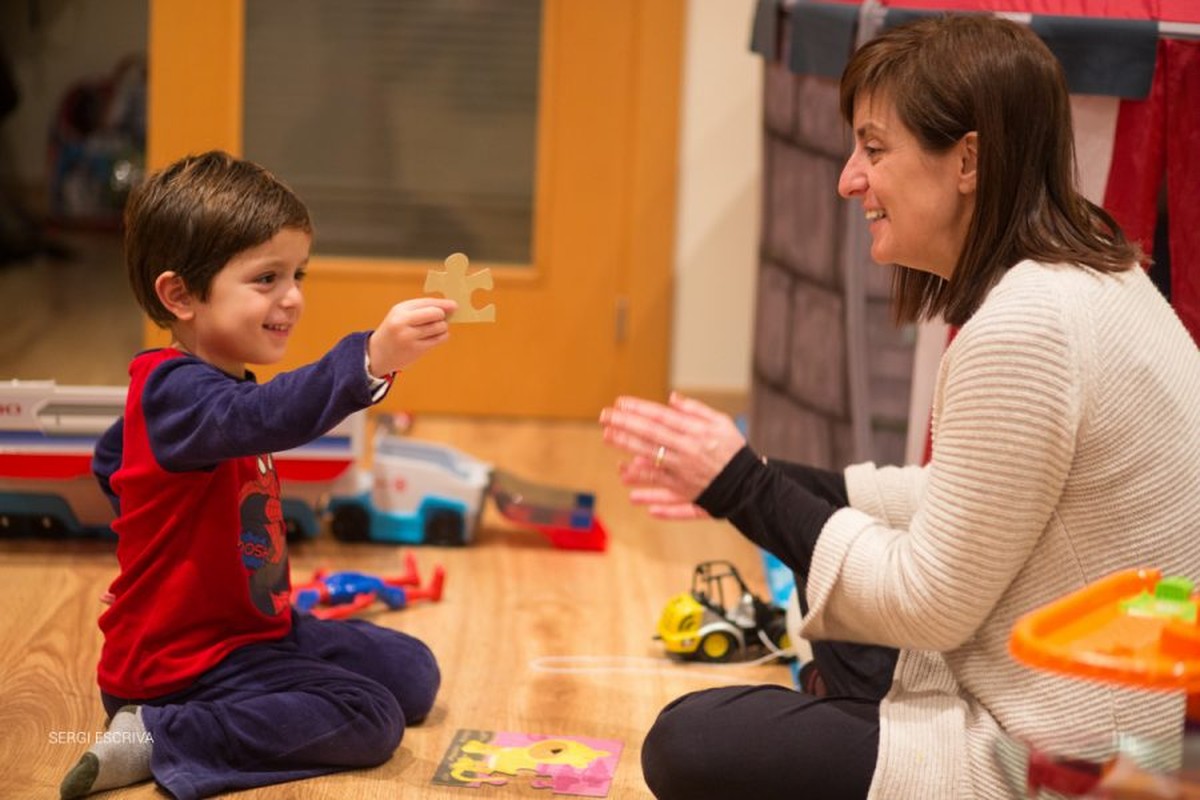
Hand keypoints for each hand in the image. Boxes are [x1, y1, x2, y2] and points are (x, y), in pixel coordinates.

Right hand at [367, 297, 456, 374]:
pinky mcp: (416, 349)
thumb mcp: (401, 315)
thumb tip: (449, 307)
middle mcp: (403, 322)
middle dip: (442, 315)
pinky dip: (442, 336)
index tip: (454, 305)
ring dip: (443, 327)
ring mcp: (409, 337)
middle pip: (435, 313)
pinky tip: (436, 336)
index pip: (427, 303)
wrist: (378, 353)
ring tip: (436, 329)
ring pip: (439, 327)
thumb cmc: (394, 330)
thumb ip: (422, 309)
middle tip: (442, 318)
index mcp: (400, 310)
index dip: (443, 304)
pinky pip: (439, 339)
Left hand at [599, 392, 745, 514]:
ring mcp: (683, 471)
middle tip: (605, 417)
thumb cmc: (733, 450)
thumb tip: (672, 398)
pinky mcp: (683, 489)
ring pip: (649, 457)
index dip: (639, 409)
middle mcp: (688, 450)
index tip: (621, 403)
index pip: (662, 417)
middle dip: (625, 424)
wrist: (749, 484)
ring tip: (608, 436)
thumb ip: (695, 410)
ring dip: (627, 447)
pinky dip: (643, 482)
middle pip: (650, 435)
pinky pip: (659, 484)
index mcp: (696, 432)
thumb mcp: (721, 422)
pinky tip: (625, 477)